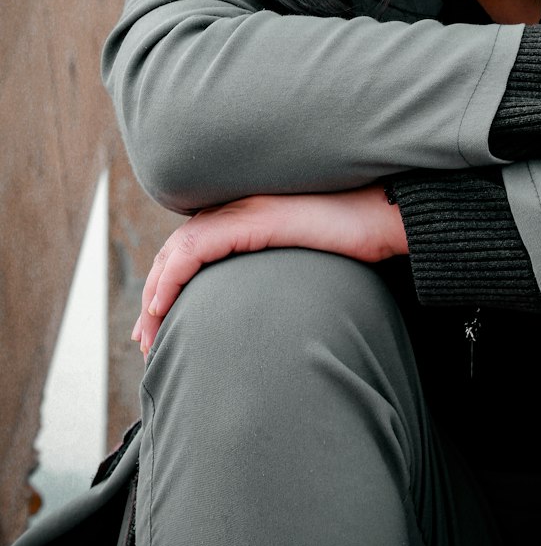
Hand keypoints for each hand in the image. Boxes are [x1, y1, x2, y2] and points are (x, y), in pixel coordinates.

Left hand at [132, 187, 405, 356]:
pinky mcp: (256, 219)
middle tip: (145, 339)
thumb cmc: (359, 241)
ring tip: (149, 332)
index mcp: (252, 214)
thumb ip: (278, 275)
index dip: (169, 282)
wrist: (389, 217)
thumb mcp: (309, 262)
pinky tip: (163, 304)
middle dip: (154, 294)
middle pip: (178, 249)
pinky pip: (196, 248)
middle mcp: (242, 207)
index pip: (194, 246)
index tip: (159, 323)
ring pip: (179, 249)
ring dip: (155, 292)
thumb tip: (266, 312)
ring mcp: (248, 210)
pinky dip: (173, 276)